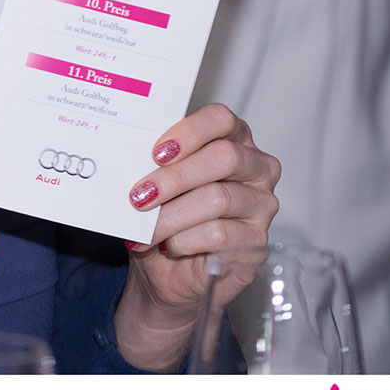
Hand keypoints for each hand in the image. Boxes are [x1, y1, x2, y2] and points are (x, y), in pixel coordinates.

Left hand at [115, 103, 280, 369]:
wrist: (169, 270)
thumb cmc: (165, 217)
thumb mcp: (156, 185)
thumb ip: (153, 166)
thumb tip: (127, 157)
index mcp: (232, 140)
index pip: (221, 119)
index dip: (190, 131)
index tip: (156, 152)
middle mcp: (256, 167)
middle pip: (224, 157)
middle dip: (175, 177)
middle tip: (139, 195)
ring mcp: (262, 205)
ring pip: (218, 199)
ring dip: (171, 216)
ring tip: (144, 229)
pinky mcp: (258, 241)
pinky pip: (220, 234)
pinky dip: (183, 240)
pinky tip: (166, 246)